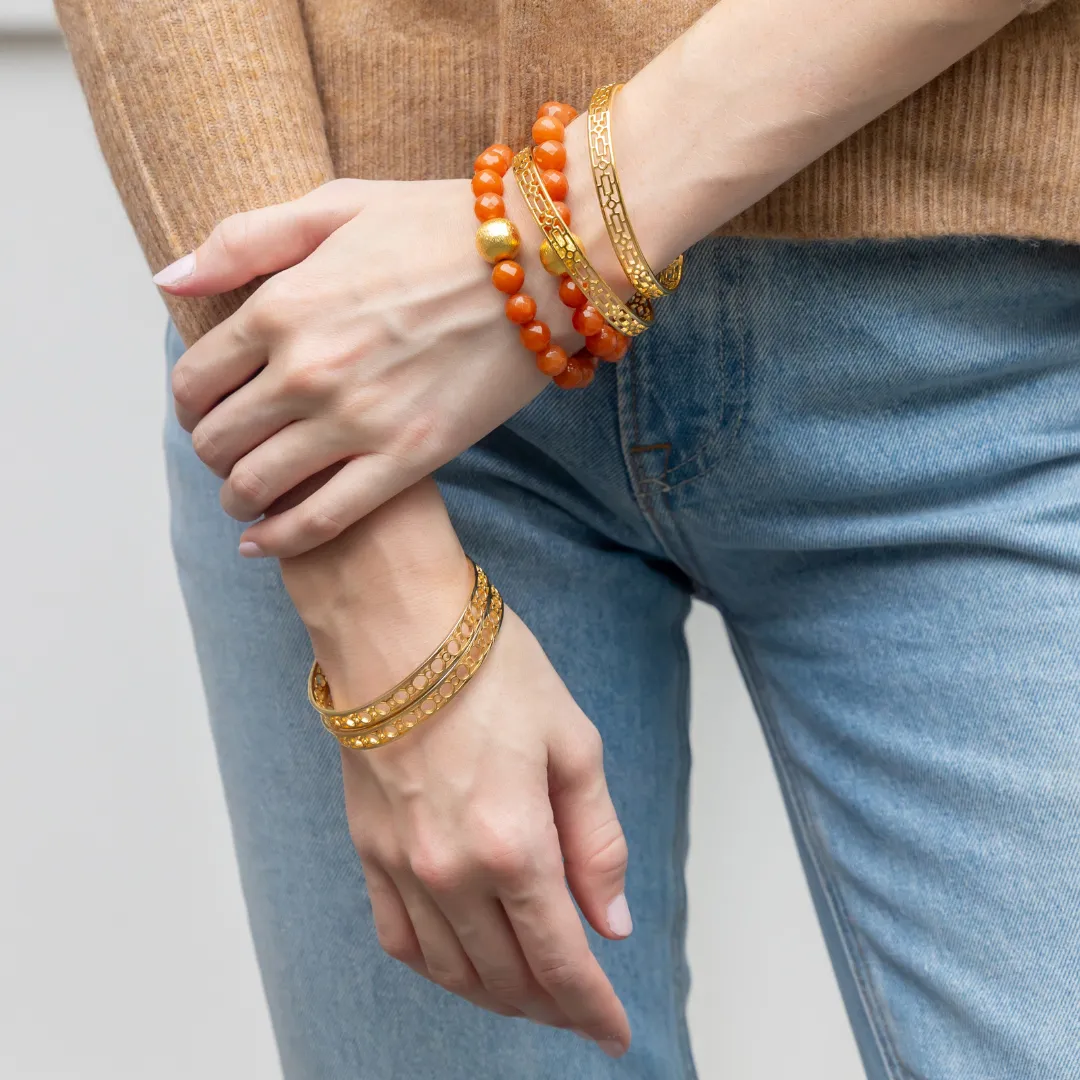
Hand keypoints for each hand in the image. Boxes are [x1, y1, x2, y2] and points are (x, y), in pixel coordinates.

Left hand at [162, 177, 567, 557]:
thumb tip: (169, 282)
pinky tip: (262, 543)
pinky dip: (280, 540)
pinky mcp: (407, 459)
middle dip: (210, 451)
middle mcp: (308, 369)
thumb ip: (245, 241)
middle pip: (217, 438)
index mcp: (282, 305)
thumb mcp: (337, 206)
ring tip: (244, 497)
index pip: (194, 378)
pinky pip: (322, 519)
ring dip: (236, 498)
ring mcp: (357, 420)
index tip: (205, 409)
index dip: (189, 402)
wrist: (543, 265)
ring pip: (257, 485)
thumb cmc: (441, 228)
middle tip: (228, 452)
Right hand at [276, 494, 632, 1056]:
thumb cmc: (490, 669)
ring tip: (531, 994)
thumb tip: (610, 921)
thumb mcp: (574, 745)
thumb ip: (597, 842)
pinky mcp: (368, 848)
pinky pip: (398, 939)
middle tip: (581, 1010)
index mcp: (515, 844)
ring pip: (452, 972)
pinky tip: (462, 964)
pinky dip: (436, 968)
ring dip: (498, 996)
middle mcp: (453, 871)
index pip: (561, 960)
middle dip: (553, 1005)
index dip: (592, 1008)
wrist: (398, 627)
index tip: (615, 1033)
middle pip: (508, 977)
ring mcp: (402, 864)